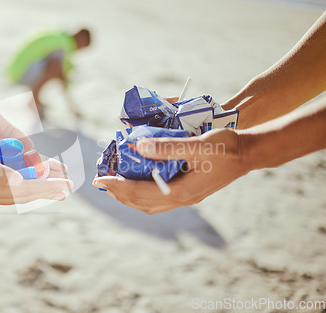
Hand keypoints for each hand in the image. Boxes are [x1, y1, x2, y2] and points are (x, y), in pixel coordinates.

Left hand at [92, 129, 249, 213]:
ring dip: (129, 196)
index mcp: (181, 191)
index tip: (100, 179)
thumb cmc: (226, 147)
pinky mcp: (189, 192)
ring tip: (114, 184)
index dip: (117, 185)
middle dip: (119, 192)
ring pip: (150, 204)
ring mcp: (186, 198)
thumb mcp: (197, 144)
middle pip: (141, 202)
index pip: (140, 192)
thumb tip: (138, 147)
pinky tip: (138, 182)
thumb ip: (167, 147)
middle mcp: (182, 200)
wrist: (249, 154)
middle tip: (101, 181)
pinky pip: (159, 199)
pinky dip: (143, 193)